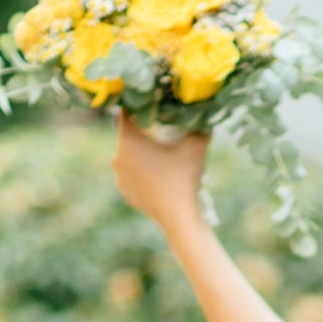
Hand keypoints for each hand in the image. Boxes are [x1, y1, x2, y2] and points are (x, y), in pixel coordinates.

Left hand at [112, 114, 208, 228]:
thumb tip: (205, 110)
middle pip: (128, 135)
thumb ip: (199, 124)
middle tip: (162, 129)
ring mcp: (120, 177)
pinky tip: (159, 173)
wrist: (179, 217)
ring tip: (162, 154)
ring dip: (143, 152)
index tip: (150, 104)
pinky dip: (143, 171)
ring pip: (130, 156)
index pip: (125, 113)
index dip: (138, 106)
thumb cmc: (184, 177)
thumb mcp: (196, 145)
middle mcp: (117, 157)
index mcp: (128, 141)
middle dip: (143, 130)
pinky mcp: (126, 192)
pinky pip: (133, 174)